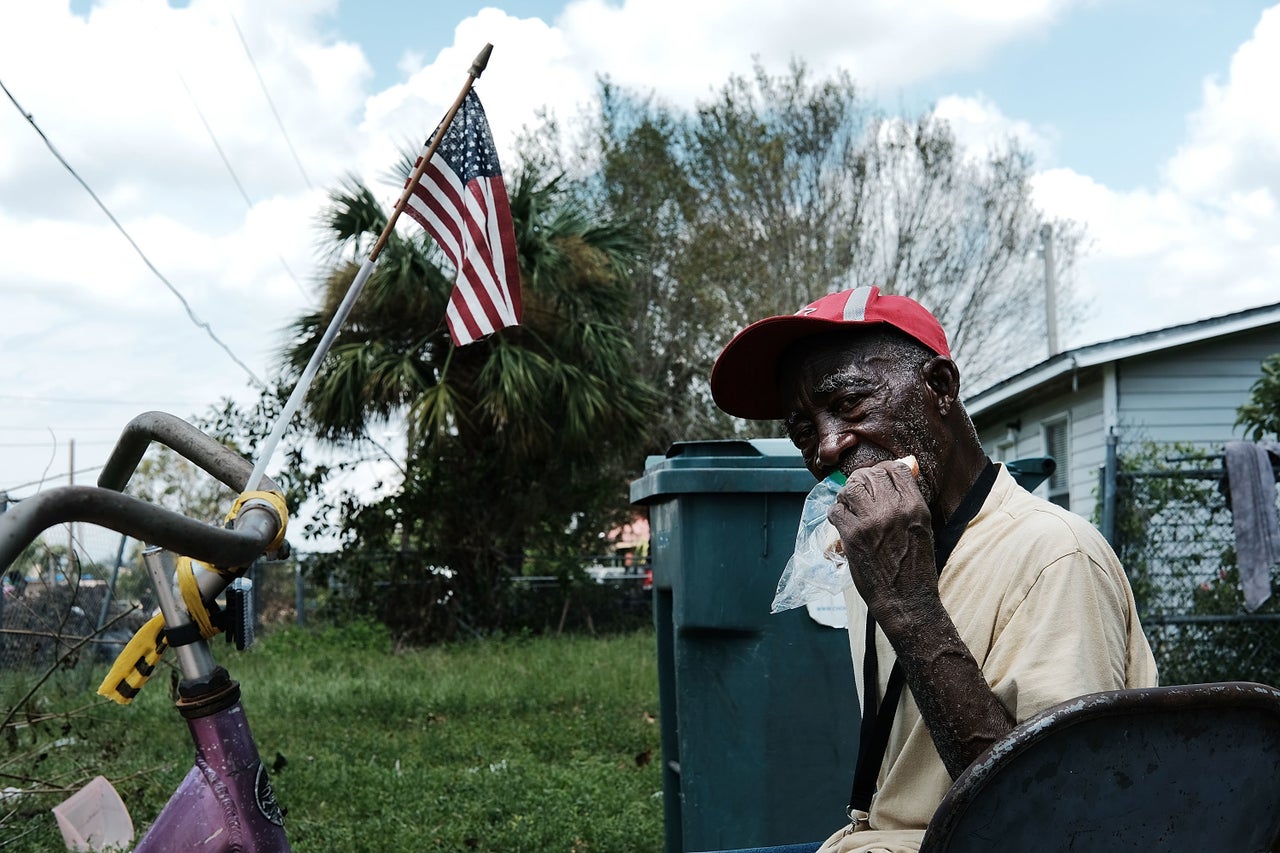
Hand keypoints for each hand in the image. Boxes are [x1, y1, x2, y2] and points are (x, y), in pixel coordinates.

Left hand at [828, 458, 938, 633]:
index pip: (894, 469)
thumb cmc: (916, 566)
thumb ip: (911, 498)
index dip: (883, 471)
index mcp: (915, 506)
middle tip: (859, 494)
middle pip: (870, 475)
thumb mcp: (923, 527)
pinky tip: (842, 522)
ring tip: (850, 507)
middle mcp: (894, 510)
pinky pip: (836, 511)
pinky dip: (836, 513)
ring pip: (850, 488)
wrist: (906, 600)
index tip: (877, 480)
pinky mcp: (853, 536)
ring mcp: (871, 522)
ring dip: (847, 495)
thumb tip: (906, 465)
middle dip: (862, 481)